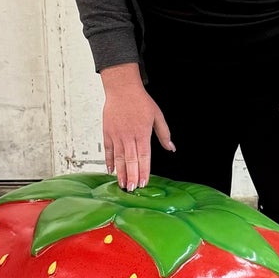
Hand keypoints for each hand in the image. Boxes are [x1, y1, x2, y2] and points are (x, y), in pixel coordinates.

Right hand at [100, 65, 172, 190]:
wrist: (122, 88)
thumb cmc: (140, 101)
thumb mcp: (157, 116)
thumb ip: (164, 134)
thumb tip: (171, 148)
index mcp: (142, 133)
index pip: (144, 157)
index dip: (144, 171)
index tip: (144, 182)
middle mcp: (128, 136)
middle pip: (130, 160)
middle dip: (132, 176)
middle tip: (132, 189)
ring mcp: (116, 135)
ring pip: (118, 158)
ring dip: (120, 172)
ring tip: (122, 184)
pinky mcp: (107, 132)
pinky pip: (108, 150)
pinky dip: (109, 161)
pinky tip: (111, 170)